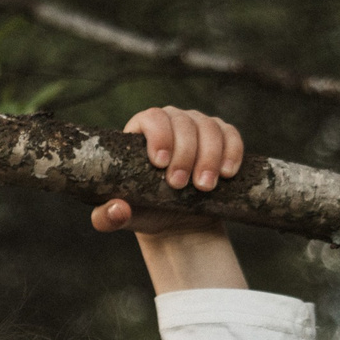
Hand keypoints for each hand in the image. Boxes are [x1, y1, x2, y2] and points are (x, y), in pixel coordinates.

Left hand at [88, 105, 241, 236]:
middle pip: (182, 122)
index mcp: (142, 132)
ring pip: (209, 127)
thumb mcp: (122, 217)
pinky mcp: (222, 138)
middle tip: (179, 184)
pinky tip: (227, 173)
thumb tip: (118, 209)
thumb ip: (108, 216)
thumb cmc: (145, 212)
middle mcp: (171, 122)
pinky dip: (231, 152)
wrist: (177, 222)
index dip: (159, 135)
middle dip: (184, 153)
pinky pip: (231, 135)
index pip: (151, 118)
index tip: (160, 163)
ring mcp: (198, 127)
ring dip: (209, 156)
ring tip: (204, 186)